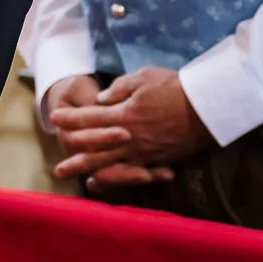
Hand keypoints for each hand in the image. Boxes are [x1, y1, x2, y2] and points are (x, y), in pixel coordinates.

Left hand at [49, 67, 213, 185]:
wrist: (206, 106)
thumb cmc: (175, 87)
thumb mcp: (144, 77)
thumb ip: (119, 89)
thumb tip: (101, 99)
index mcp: (124, 113)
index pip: (90, 117)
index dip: (71, 118)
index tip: (55, 118)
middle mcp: (130, 136)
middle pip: (95, 148)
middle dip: (75, 157)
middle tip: (58, 169)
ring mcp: (143, 151)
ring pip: (111, 165)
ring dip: (91, 173)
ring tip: (78, 181)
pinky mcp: (157, 159)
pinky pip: (133, 173)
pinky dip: (118, 179)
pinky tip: (108, 184)